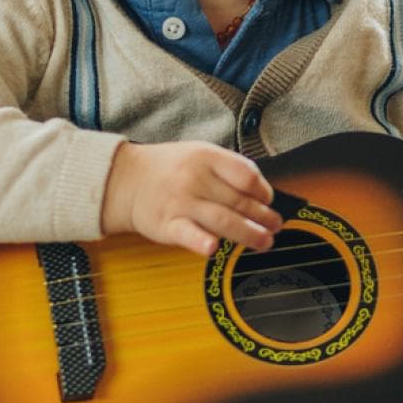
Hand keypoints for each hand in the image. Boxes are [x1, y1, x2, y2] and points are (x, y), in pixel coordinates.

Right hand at [100, 140, 282, 257]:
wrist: (127, 180)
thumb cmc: (171, 169)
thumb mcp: (201, 154)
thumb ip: (230, 170)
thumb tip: (263, 194)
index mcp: (206, 157)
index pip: (245, 175)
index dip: (263, 191)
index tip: (268, 201)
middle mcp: (194, 178)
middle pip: (239, 201)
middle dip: (263, 217)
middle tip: (275, 225)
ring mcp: (180, 202)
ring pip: (223, 220)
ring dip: (249, 233)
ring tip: (265, 241)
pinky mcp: (167, 225)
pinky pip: (187, 234)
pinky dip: (201, 242)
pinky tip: (214, 248)